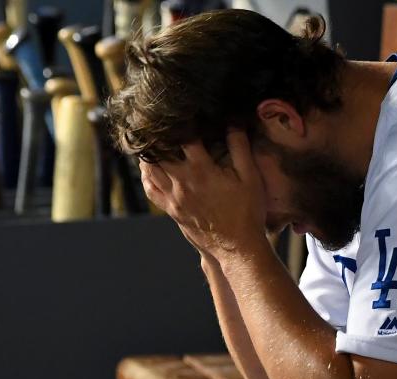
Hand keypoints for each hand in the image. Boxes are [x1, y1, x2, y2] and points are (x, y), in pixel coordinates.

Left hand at [139, 130, 267, 255]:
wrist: (238, 247)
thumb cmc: (248, 212)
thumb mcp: (250, 177)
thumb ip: (240, 148)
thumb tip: (233, 122)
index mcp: (202, 170)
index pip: (184, 136)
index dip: (184, 122)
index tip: (186, 113)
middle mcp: (182, 182)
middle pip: (158, 151)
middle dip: (159, 135)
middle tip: (160, 123)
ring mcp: (174, 198)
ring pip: (149, 169)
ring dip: (149, 153)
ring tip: (153, 142)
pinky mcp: (172, 211)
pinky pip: (151, 190)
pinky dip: (146, 176)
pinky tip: (150, 169)